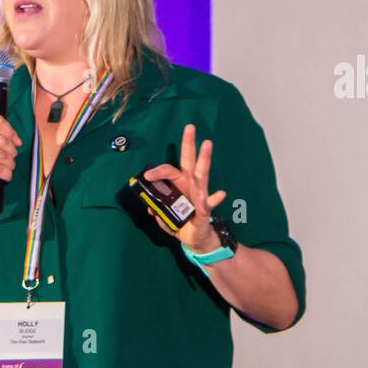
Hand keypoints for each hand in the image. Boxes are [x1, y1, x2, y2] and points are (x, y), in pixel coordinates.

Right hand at [0, 114, 21, 195]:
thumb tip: (16, 139)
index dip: (11, 131)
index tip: (15, 141)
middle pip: (3, 139)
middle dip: (12, 151)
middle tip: (11, 157)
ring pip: (2, 155)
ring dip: (10, 163)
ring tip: (8, 166)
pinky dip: (6, 173)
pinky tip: (5, 175)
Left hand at [143, 123, 225, 252]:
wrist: (196, 240)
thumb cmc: (181, 224)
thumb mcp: (164, 218)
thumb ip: (157, 210)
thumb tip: (149, 206)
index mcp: (179, 185)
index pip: (168, 171)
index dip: (157, 172)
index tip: (146, 176)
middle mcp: (191, 185)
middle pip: (189, 161)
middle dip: (189, 144)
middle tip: (189, 127)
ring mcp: (200, 194)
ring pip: (203, 174)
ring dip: (205, 159)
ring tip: (208, 144)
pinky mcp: (206, 210)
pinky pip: (210, 203)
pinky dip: (215, 199)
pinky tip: (220, 193)